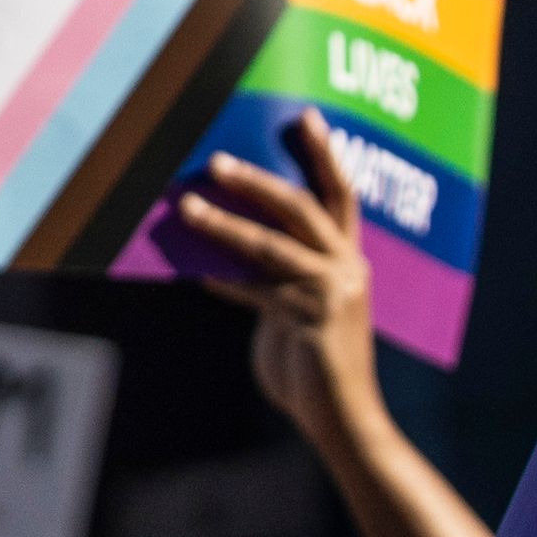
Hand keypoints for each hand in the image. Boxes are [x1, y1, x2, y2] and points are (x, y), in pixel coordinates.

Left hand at [174, 108, 383, 453]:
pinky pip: (255, 290)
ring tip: (186, 207)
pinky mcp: (310, 320)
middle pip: (304, 207)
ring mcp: (332, 294)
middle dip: (258, 180)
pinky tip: (193, 269)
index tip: (308, 115)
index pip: (341, 196)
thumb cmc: (312, 365)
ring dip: (225, 223)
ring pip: (272, 245)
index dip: (326, 155)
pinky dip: (223, 278)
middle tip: (218, 160)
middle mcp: (347, 269)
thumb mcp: (296, 311)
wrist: (341, 420)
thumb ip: (275, 278)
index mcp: (350, 260)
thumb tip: (223, 252)